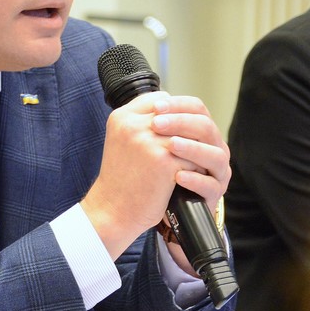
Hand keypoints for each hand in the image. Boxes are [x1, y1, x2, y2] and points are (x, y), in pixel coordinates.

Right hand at [80, 93, 230, 259]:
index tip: (176, 131)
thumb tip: (176, 111)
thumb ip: (142, 121)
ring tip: (193, 161)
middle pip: (178, 114)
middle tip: (193, 147)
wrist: (114, 210)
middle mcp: (133, 124)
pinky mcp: (164, 160)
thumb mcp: (122, 141)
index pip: (160, 100)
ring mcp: (148, 141)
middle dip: (189, 131)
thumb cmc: (122, 178)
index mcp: (121, 117)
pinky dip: (195, 167)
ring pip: (189, 134)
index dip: (174, 115)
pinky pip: (193, 156)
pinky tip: (190, 176)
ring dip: (195, 148)